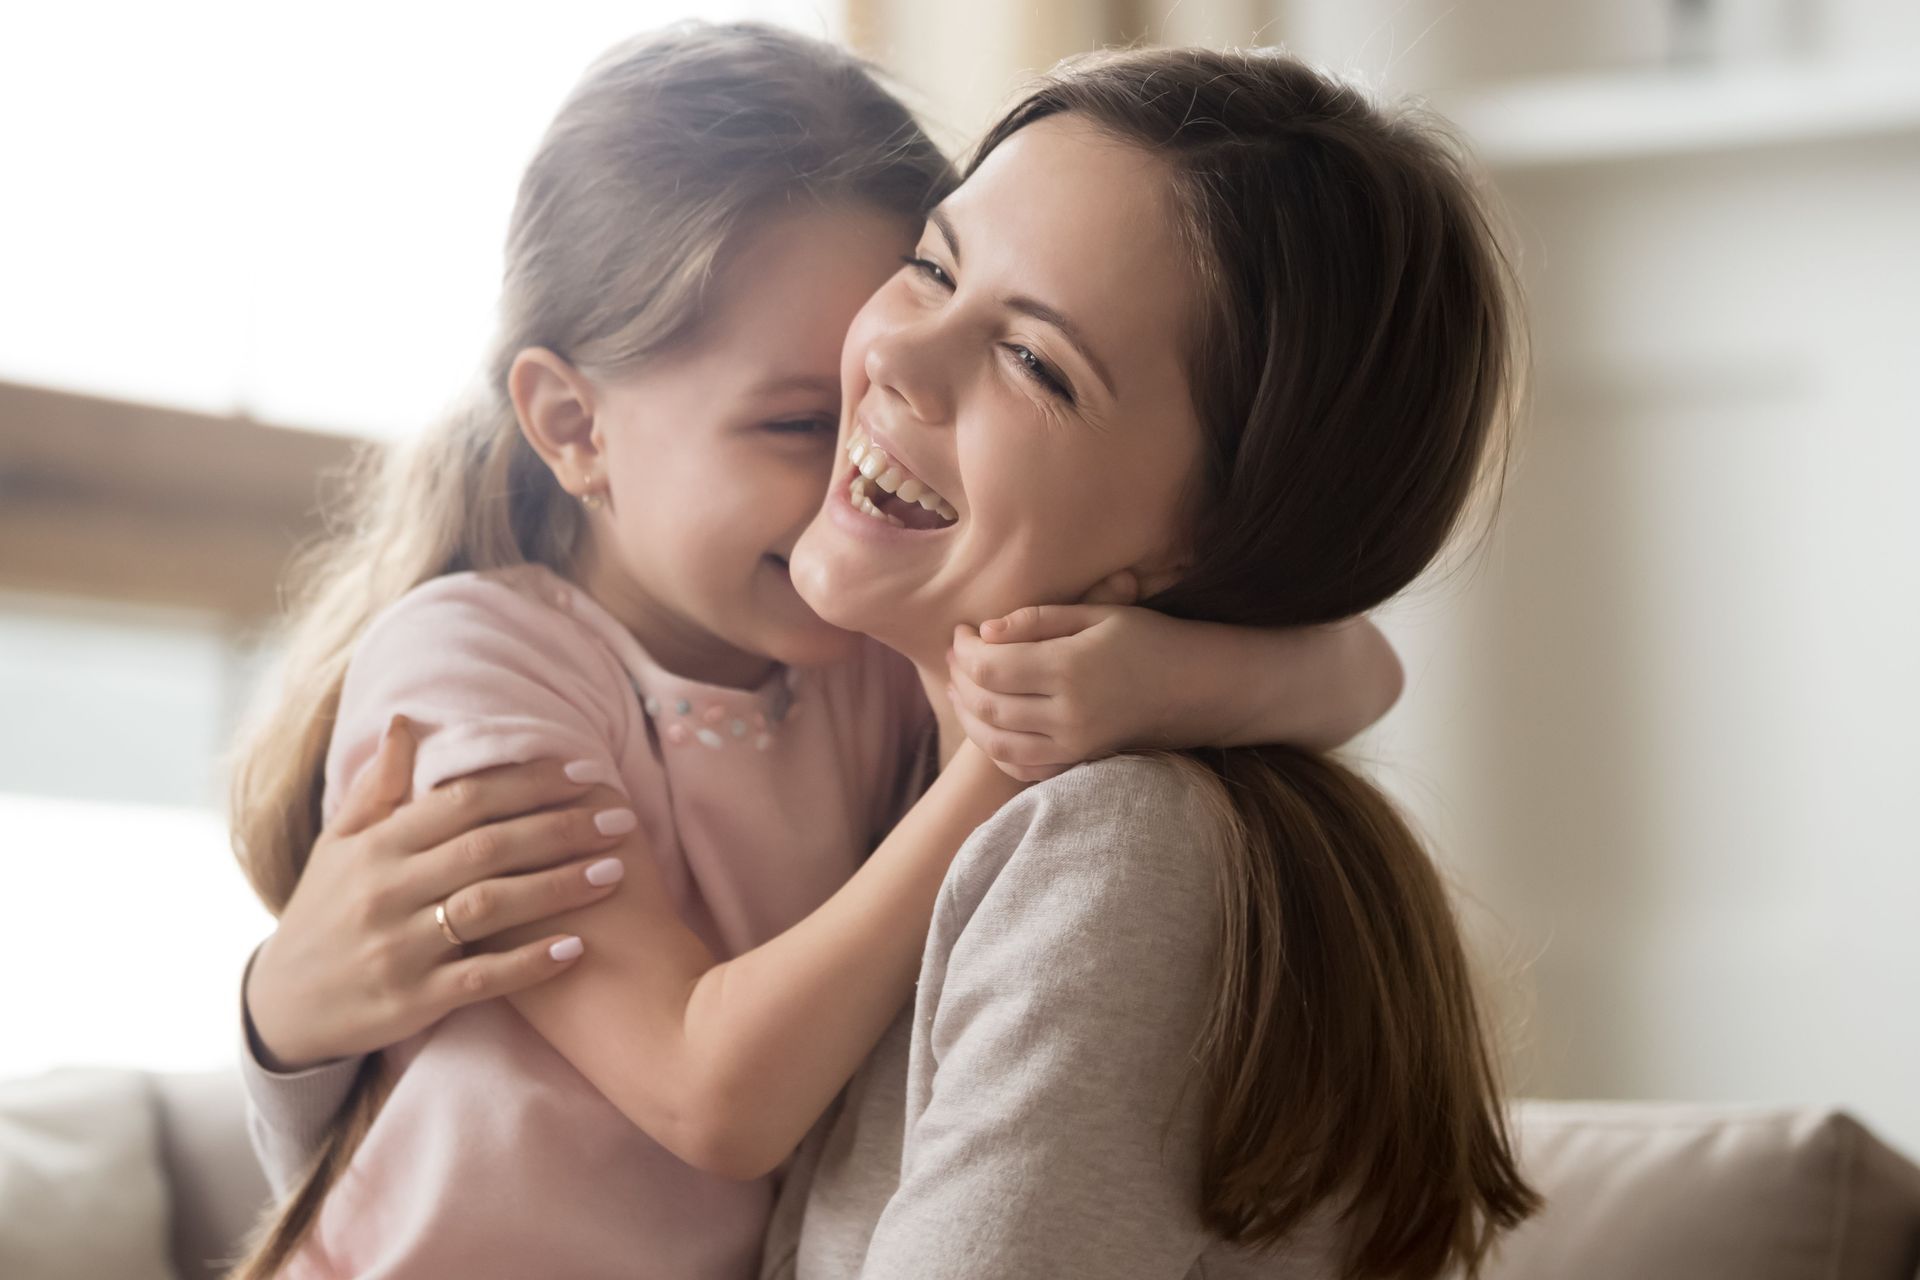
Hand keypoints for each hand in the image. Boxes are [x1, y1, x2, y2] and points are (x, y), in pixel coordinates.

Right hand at [244, 716, 637, 1071]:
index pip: (464, 800)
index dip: (529, 784)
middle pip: (488, 847)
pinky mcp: (410, 1001)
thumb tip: (405, 722)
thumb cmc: (323, 914)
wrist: (282, 1009)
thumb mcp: (338, 846)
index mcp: (377, 846)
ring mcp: (399, 948)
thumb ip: (378, 788)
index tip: (585, 775)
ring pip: (490, 907)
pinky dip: (530, 964)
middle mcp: (387, 890)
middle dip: (560, 829)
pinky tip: (578, 947)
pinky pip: (480, 978)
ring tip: (614, 873)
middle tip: (620, 819)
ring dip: (558, 888)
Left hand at [947, 587, 1183, 783]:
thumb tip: (984, 632)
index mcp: (1070, 669)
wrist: (1199, 688)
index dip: (964, 650)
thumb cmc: (1150, 639)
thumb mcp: (1099, 613)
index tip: (960, 631)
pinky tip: (986, 725)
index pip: (990, 666)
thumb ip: (1038, 620)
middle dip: (960, 679)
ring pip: (996, 742)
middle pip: (987, 704)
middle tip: (954, 657)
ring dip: (968, 716)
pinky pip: (1021, 767)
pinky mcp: (1080, 762)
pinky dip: (995, 749)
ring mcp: (1074, 745)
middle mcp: (1068, 714)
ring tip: (958, 689)